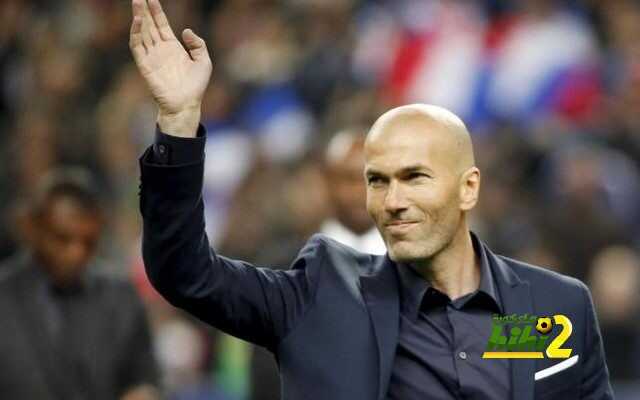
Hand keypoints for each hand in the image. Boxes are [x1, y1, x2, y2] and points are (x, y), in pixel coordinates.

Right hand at [129, 0, 211, 136]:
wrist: (186, 104)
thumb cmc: (196, 86)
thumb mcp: (204, 61)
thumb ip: (197, 44)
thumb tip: (185, 30)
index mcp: (173, 47)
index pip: (161, 25)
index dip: (157, 11)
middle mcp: (160, 50)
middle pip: (150, 25)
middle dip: (144, 10)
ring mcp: (152, 57)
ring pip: (142, 32)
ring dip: (138, 17)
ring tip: (137, 2)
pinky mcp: (145, 65)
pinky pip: (137, 47)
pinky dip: (136, 33)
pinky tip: (137, 21)